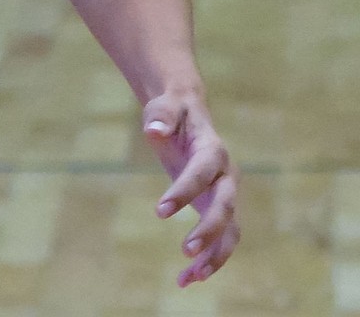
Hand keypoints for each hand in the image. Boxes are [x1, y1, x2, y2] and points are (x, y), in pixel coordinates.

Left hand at [143, 89, 239, 287]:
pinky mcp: (219, 209)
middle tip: (185, 250)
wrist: (188, 113)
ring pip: (230, 232)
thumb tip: (153, 130)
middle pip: (225, 207)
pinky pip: (221, 241)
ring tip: (189, 277)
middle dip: (208, 230)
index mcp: (213, 149)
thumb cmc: (173, 110)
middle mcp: (227, 176)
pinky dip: (207, 260)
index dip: (183, 192)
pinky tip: (185, 279)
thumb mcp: (165, 106)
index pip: (201, 174)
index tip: (159, 212)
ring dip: (213, 256)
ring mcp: (226, 195)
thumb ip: (162, 116)